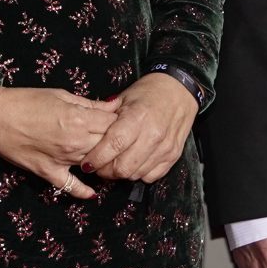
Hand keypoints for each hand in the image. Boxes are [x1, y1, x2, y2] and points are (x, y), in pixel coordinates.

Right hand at [0, 85, 119, 196]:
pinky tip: (93, 193)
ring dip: (104, 161)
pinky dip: (83, 191)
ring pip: (95, 164)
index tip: (124, 120)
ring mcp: (62, 160)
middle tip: (121, 138)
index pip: (113, 124)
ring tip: (111, 157)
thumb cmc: (26, 101)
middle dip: (117, 141)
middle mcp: (75, 142)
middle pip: (109, 145)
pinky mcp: (48, 172)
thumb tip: (114, 105)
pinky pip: (70, 186)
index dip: (120, 121)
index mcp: (79, 119)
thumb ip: (90, 104)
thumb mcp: (61, 95)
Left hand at [83, 73, 198, 183]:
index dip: (97, 158)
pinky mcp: (173, 156)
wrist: (180, 90)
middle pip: (124, 167)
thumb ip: (105, 117)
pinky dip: (140, 174)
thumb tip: (86, 135)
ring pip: (136, 174)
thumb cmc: (149, 92)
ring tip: (116, 164)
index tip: (87, 163)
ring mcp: (165, 147)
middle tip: (100, 166)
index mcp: (137, 117)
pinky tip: (134, 163)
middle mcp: (153, 135)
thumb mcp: (124, 98)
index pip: (113, 145)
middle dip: (107, 171)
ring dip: (122, 173)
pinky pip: (152, 176)